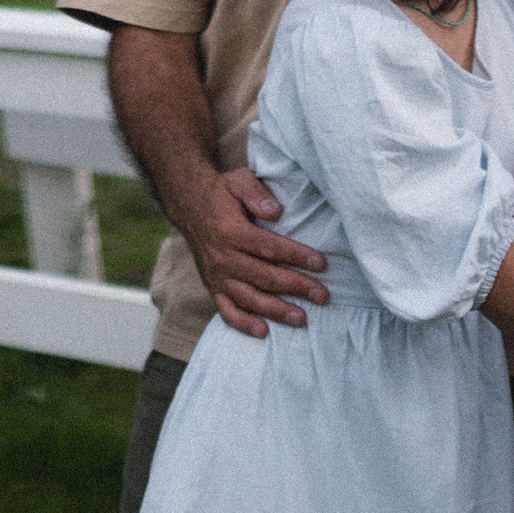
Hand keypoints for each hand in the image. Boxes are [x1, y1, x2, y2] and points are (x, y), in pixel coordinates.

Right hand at [187, 164, 329, 336]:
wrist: (190, 206)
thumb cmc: (222, 193)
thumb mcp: (238, 180)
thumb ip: (256, 192)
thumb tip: (276, 211)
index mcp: (230, 230)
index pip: (269, 247)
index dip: (296, 256)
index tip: (321, 264)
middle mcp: (222, 257)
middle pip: (264, 276)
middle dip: (296, 287)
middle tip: (323, 295)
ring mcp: (217, 276)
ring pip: (249, 298)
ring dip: (276, 310)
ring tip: (302, 318)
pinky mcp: (213, 287)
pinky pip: (227, 311)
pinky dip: (244, 324)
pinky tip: (264, 332)